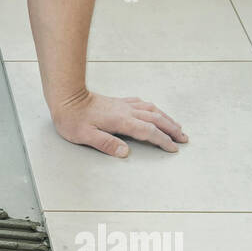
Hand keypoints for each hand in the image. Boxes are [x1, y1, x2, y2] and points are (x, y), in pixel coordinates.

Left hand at [50, 90, 187, 157]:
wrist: (67, 98)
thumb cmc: (73, 119)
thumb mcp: (85, 136)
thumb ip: (106, 144)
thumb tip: (125, 152)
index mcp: (121, 121)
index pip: (148, 132)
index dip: (163, 140)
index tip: (173, 148)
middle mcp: (126, 111)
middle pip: (156, 119)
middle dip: (172, 129)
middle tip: (184, 138)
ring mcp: (124, 105)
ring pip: (152, 110)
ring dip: (166, 118)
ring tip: (177, 126)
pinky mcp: (119, 102)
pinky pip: (143, 104)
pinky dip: (154, 109)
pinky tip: (155, 111)